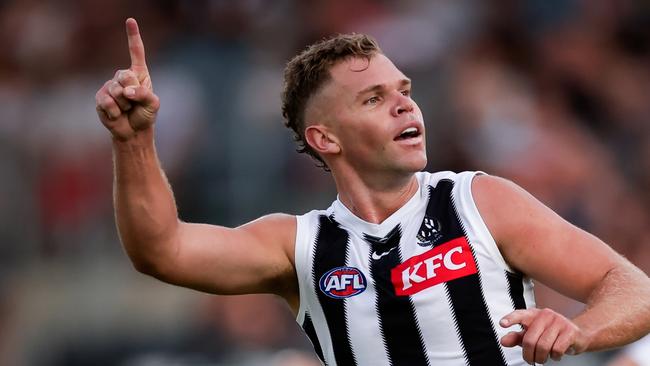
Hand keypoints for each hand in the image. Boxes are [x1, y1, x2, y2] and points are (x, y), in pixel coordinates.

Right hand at [95, 18, 158, 140]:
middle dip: (132, 91)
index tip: (131, 20)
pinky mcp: (100, 98)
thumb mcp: (153, 104)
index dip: (133, 36)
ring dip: (124, 104)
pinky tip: (116, 115)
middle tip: (134, 102)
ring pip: (116, 90)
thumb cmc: (145, 115)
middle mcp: (123, 77)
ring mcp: (110, 86)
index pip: (136, 52)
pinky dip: (115, 111)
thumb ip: (144, 94)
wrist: (133, 131)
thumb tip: (127, 91)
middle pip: (125, 75)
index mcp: (139, 74)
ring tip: (126, 110)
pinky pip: (107, 102)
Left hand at [500, 308, 588, 363]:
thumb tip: (503, 341)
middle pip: (530, 339)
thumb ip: (517, 337)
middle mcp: (545, 315)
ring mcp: (559, 322)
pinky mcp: (570, 331)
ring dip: (541, 358)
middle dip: (528, 355)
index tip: (502, 323)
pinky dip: (554, 356)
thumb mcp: (532, 334)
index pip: (520, 315)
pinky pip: (557, 349)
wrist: (579, 333)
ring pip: (543, 346)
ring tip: (542, 358)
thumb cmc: (551, 333)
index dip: (511, 319)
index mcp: (534, 314)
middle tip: (530, 360)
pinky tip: (555, 354)